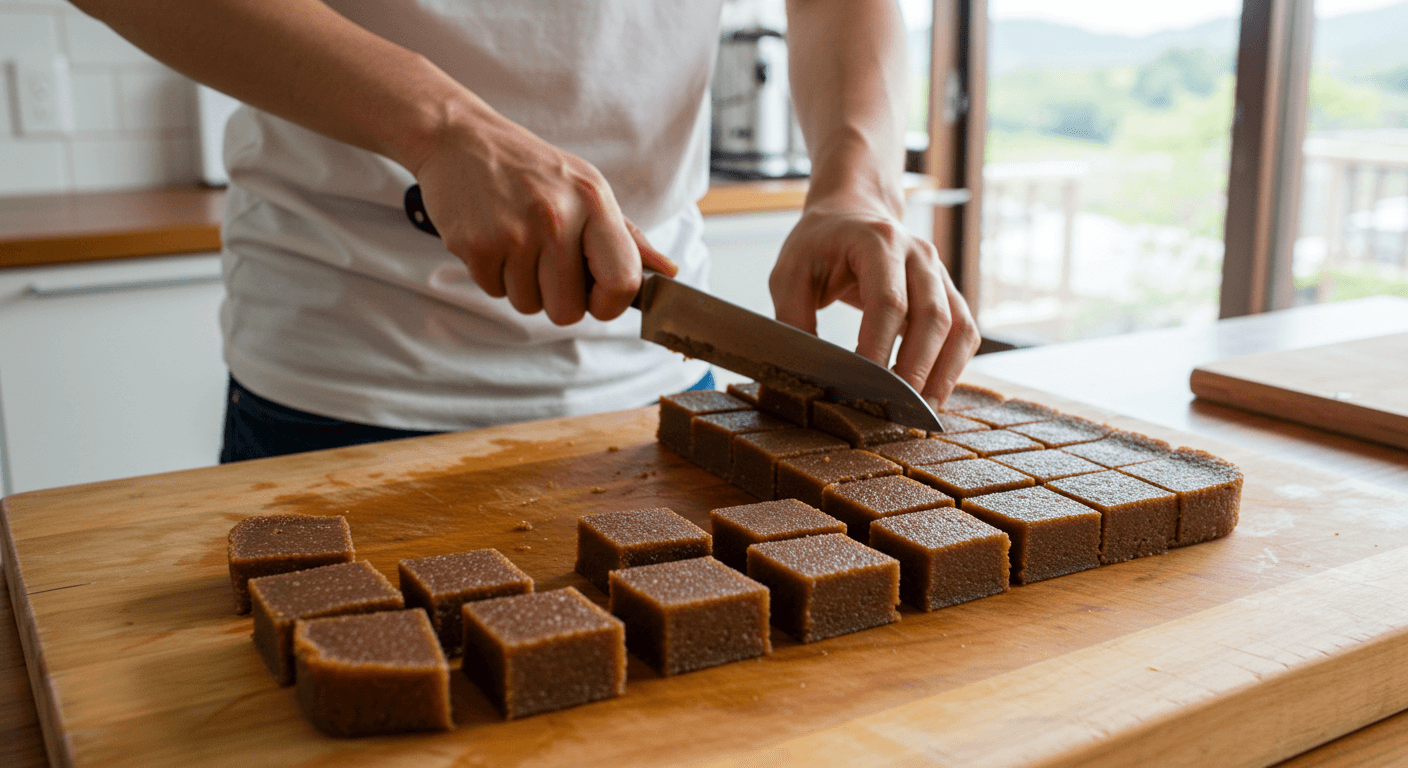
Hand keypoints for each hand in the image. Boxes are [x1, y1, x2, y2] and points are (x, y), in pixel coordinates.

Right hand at [408, 105, 675, 324]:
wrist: (461, 139)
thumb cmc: (532, 169)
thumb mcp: (587, 188)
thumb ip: (627, 236)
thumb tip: (668, 272)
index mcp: (594, 203)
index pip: (622, 282)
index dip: (610, 304)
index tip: (596, 296)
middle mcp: (558, 217)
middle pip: (569, 311)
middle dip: (558, 299)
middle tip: (545, 262)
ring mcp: (514, 232)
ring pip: (529, 305)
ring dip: (522, 285)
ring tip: (516, 242)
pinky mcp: (476, 245)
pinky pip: (494, 293)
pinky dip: (494, 275)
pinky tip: (493, 239)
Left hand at [768, 203, 979, 407]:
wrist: (850, 213)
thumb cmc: (818, 244)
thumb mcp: (789, 274)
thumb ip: (792, 319)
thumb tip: (802, 372)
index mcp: (877, 241)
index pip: (888, 300)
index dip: (878, 345)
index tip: (863, 383)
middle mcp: (918, 254)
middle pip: (932, 315)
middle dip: (917, 366)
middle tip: (897, 408)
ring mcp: (938, 272)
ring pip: (958, 325)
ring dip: (944, 372)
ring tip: (922, 412)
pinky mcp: (947, 292)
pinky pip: (964, 331)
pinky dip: (954, 365)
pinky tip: (933, 393)